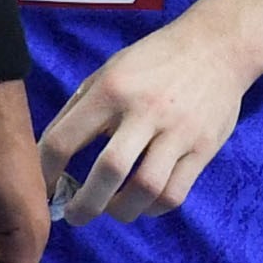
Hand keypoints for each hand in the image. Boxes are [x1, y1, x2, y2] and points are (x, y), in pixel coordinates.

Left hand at [40, 10, 262, 226]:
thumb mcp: (109, 71)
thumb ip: (78, 109)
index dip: (46, 172)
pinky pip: (175, 193)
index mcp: (112, 89)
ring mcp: (178, 131)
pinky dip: (153, 208)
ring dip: (121, 211)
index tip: (45, 188)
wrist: (217, 46)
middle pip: (109, 170)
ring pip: (146, 188)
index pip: (64, 140)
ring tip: (112, 210)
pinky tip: (143, 203)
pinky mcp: (204, 147)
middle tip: (75, 216)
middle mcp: (144, 110)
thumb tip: (48, 156)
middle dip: (85, 205)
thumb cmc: (154, 61)